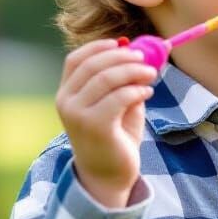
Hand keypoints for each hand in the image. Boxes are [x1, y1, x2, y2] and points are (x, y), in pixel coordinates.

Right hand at [55, 39, 157, 207]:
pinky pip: (118, 97)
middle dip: (122, 57)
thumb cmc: (115, 136)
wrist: (108, 176)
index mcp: (67, 94)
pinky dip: (136, 90)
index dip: (98, 47)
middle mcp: (66, 102)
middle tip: (146, 59)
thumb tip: (146, 53)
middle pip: (93, 66)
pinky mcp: (95, 126)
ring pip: (106, 78)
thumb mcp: (119, 103)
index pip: (76, 60)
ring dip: (133, 71)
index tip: (123, 42)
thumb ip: (126, 81)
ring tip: (151, 75)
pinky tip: (148, 92)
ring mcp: (78, 115)